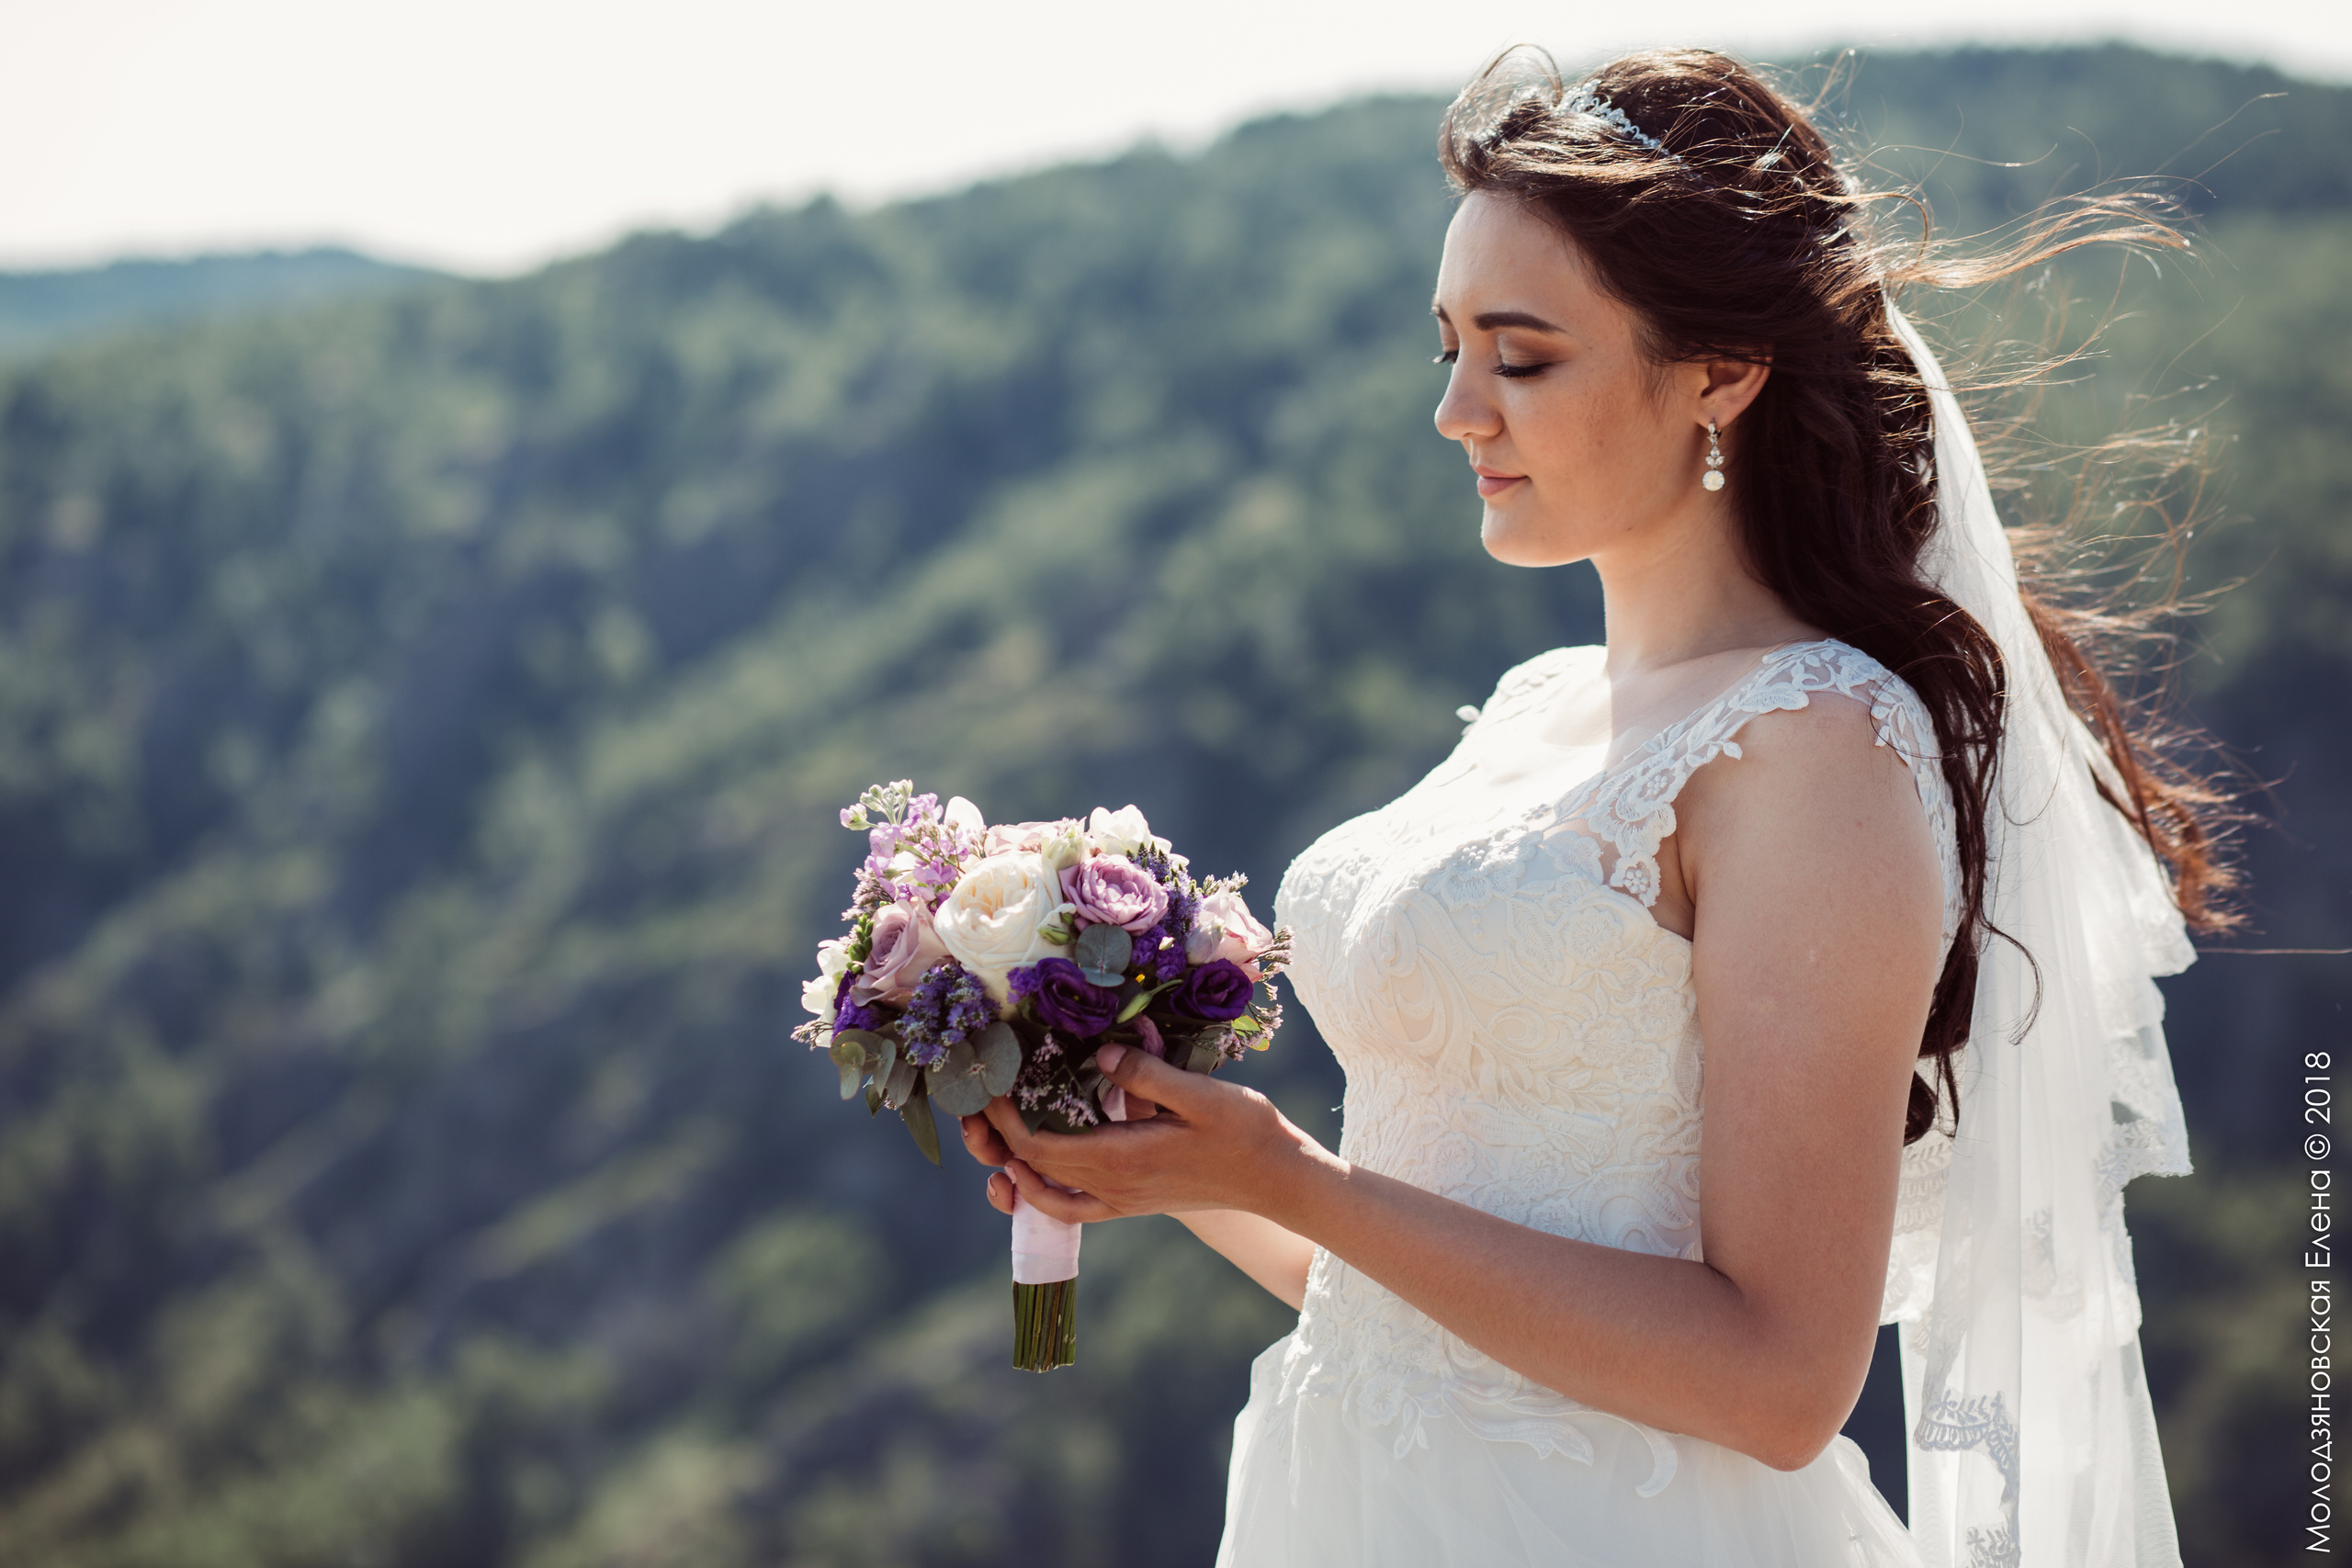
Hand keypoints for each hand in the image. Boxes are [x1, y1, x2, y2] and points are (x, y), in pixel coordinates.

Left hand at [956, 1044, 1305, 1224]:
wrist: (1278, 1178)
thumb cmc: (1245, 1131)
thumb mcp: (1199, 1093)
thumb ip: (1147, 1074)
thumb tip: (1100, 1053)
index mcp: (1120, 1159)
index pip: (1036, 1144)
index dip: (1002, 1117)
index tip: (988, 1082)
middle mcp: (1113, 1187)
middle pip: (1032, 1167)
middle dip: (996, 1136)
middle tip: (978, 1100)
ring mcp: (1122, 1201)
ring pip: (1047, 1193)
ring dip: (1014, 1166)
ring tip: (993, 1136)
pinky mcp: (1134, 1204)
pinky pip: (1075, 1208)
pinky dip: (1045, 1192)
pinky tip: (1035, 1174)